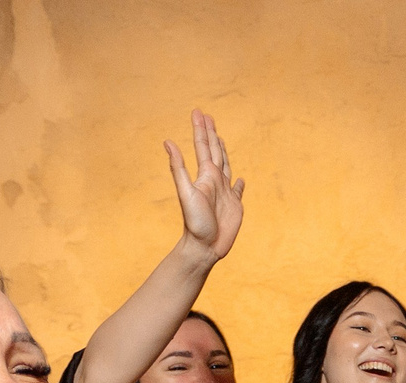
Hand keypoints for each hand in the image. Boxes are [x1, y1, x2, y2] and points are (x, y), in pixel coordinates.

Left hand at [166, 109, 244, 263]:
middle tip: (208, 116)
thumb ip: (178, 167)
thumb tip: (167, 142)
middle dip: (211, 133)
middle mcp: (215, 181)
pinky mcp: (235, 206)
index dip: (201, 129)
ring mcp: (225, 193)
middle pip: (214, 151)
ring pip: (225, 165)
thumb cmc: (195, 223)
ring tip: (220, 139)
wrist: (204, 247)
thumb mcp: (186, 192)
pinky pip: (238, 191)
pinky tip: (239, 180)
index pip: (202, 146)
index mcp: (205, 175)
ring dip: (222, 151)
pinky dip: (239, 184)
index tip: (199, 112)